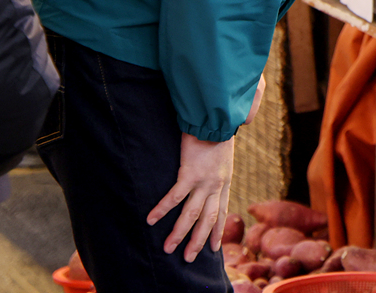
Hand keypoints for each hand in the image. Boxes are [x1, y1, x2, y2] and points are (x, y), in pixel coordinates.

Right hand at [146, 76, 264, 260]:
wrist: (217, 116)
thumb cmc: (217, 130)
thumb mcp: (222, 153)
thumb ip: (217, 166)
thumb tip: (213, 170)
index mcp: (225, 181)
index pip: (221, 212)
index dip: (218, 231)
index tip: (214, 248)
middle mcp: (217, 185)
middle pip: (207, 220)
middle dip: (198, 241)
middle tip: (188, 258)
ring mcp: (204, 181)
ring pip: (191, 215)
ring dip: (179, 234)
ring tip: (168, 249)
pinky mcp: (190, 173)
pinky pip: (174, 197)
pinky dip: (162, 210)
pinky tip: (150, 220)